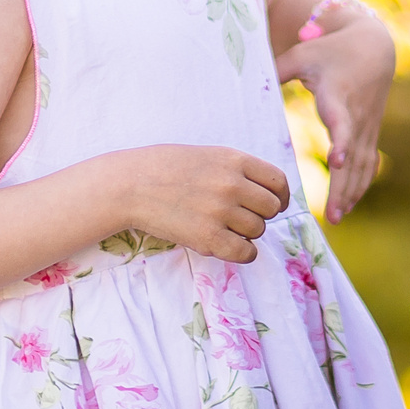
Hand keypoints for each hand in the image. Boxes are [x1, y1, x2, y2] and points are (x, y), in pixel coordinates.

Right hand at [109, 145, 289, 263]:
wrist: (129, 185)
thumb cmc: (165, 167)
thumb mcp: (207, 155)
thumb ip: (237, 170)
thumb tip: (267, 192)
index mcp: (234, 159)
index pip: (278, 182)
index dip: (280, 196)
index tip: (275, 204)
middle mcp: (232, 184)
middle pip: (271, 209)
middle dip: (260, 214)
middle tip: (240, 216)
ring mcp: (221, 211)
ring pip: (258, 231)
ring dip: (247, 232)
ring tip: (223, 226)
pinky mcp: (208, 237)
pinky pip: (246, 253)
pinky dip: (243, 252)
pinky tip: (228, 245)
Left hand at [275, 6, 395, 223]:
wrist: (374, 47)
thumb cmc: (329, 51)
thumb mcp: (302, 54)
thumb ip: (277, 70)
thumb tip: (245, 79)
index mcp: (337, 97)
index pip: (342, 123)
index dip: (341, 142)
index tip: (337, 161)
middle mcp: (356, 116)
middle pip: (353, 157)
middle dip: (343, 187)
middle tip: (331, 216)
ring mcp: (367, 127)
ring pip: (362, 166)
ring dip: (351, 193)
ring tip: (335, 218)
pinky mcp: (370, 133)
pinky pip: (368, 165)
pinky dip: (359, 186)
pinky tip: (347, 206)